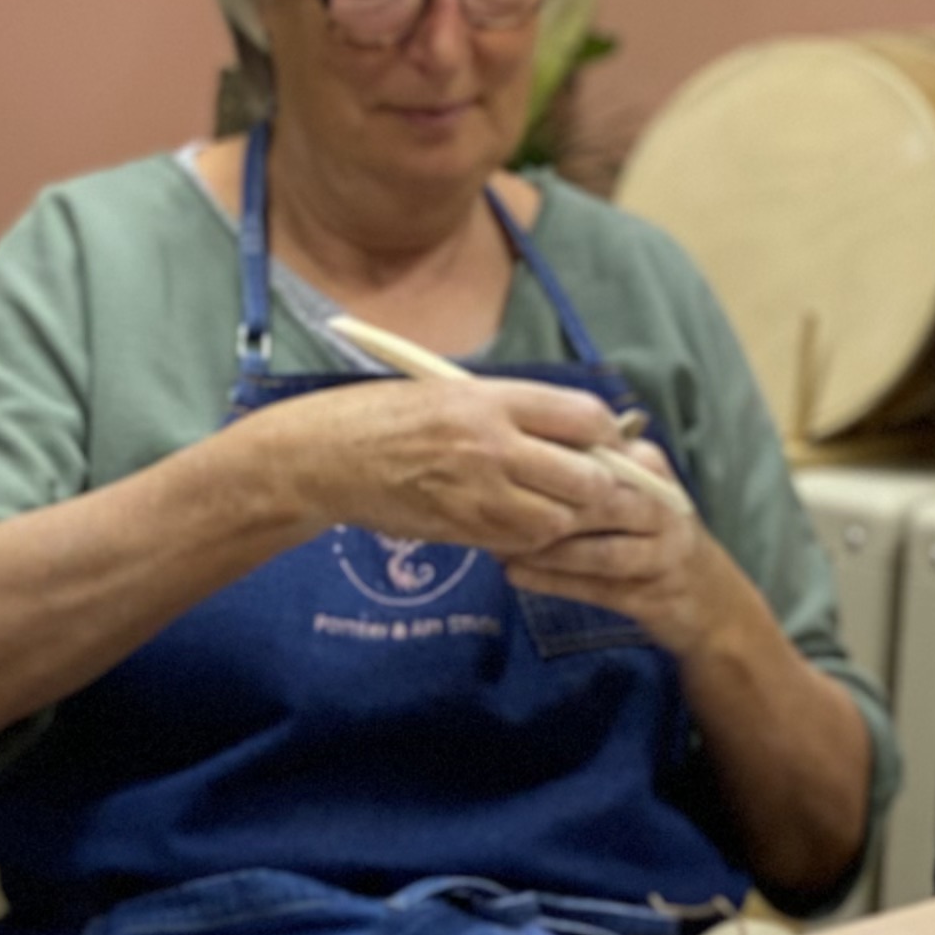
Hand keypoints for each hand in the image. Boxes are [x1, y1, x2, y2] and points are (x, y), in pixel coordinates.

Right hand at [267, 374, 665, 568]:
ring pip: (560, 520)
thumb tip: (577, 430)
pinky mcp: (461, 529)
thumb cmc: (386, 416)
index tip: (608, 444)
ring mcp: (476, 492)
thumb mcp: (452, 392)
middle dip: (600, 486)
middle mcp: (490, 445)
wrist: (326, 456)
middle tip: (594, 486)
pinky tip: (518, 523)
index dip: (608, 436)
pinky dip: (532, 539)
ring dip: (567, 518)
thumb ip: (513, 410)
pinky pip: (521, 543)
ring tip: (554, 506)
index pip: (585, 418)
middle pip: (587, 478)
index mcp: (490, 399)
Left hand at [502, 438, 724, 655]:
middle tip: (489, 508)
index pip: (596, 454)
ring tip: (498, 548)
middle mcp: (661, 505)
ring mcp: (663, 552)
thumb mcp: (625, 489)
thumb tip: (514, 448)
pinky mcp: (654, 594)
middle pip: (599, 501)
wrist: (709, 600)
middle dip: (542, 506)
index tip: (496, 462)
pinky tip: (515, 576)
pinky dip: (555, 583)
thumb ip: (584, 467)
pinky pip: (599, 588)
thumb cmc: (648, 535)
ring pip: (601, 551)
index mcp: (648, 468)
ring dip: (547, 551)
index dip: (545, 458)